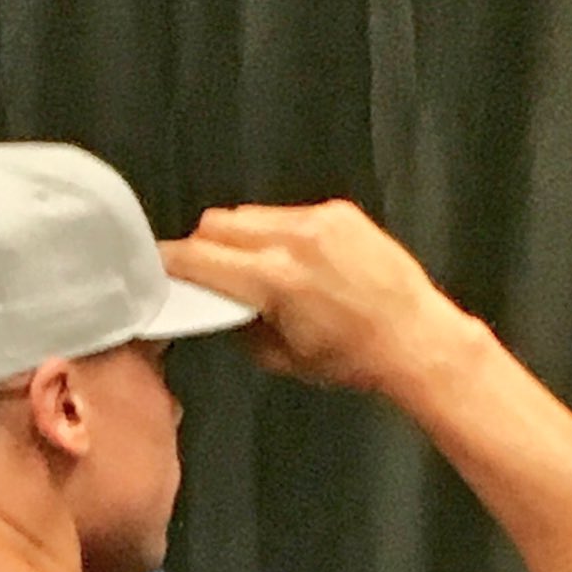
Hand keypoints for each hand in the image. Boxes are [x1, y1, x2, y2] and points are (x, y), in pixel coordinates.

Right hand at [160, 201, 468, 394]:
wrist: (414, 338)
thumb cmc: (354, 359)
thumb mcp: (284, 359)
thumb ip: (243, 328)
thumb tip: (221, 310)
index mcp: (274, 279)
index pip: (200, 257)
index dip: (171, 263)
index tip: (156, 268)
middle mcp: (293, 240)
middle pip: (218, 223)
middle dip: (203, 246)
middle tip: (204, 274)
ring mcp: (318, 220)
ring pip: (250, 214)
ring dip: (238, 238)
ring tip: (251, 270)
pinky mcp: (338, 213)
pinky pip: (286, 214)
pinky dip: (274, 234)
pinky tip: (290, 263)